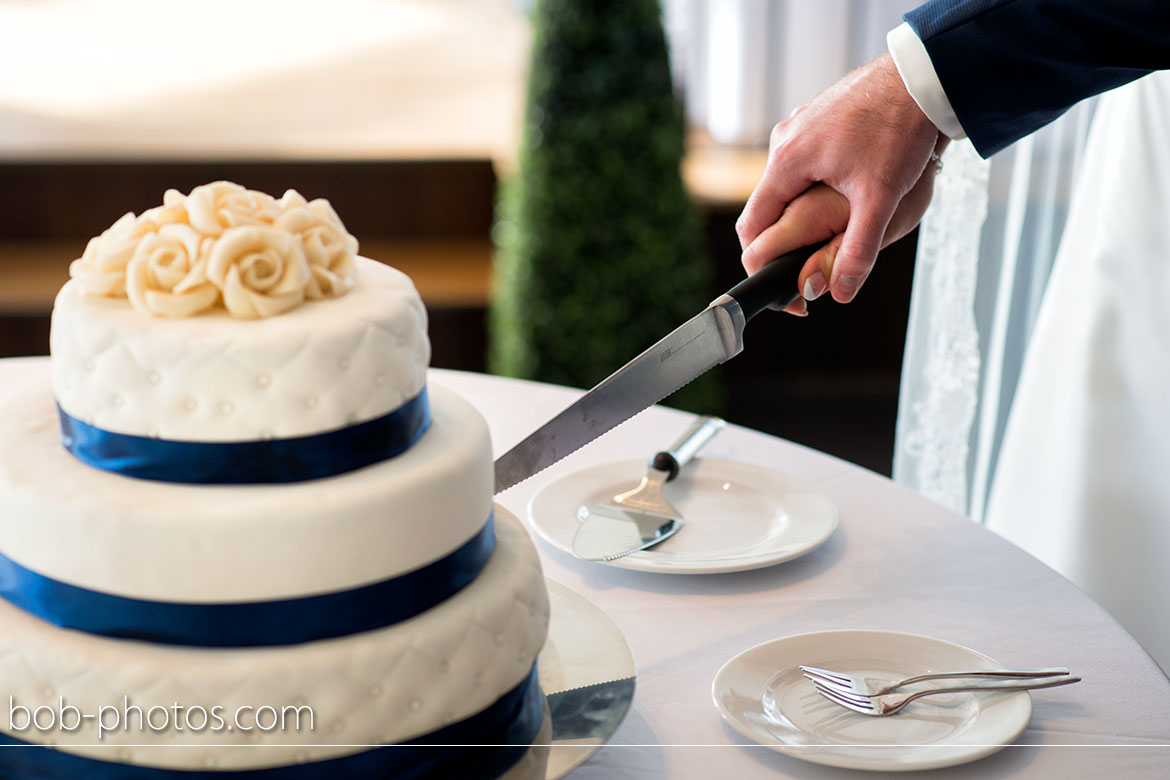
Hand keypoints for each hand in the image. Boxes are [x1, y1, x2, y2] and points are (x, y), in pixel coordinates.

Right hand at [736, 52, 941, 306]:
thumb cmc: (899, 129)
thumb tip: (838, 293)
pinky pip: (804, 164)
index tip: (781, 285)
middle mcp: (784, 142)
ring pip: (787, 185)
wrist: (923, 77)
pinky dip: (814, 188)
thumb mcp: (879, 199)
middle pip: (767, 207)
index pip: (752, 226)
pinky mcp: (817, 120)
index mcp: (787, 162)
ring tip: (832, 233)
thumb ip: (857, 251)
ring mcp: (800, 127)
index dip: (760, 262)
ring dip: (801, 214)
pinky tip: (846, 194)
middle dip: (784, 241)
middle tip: (811, 266)